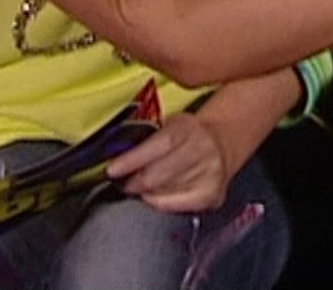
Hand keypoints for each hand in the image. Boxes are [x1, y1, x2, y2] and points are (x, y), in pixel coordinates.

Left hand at [107, 112, 230, 212]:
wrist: (221, 144)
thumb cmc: (185, 136)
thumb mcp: (168, 126)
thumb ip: (146, 140)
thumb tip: (116, 162)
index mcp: (186, 128)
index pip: (153, 148)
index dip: (130, 161)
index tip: (111, 171)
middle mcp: (202, 150)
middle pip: (155, 177)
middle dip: (132, 183)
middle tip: (123, 183)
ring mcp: (209, 174)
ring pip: (161, 194)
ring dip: (144, 193)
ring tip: (140, 188)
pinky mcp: (212, 195)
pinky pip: (174, 207)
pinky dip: (158, 203)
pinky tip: (155, 197)